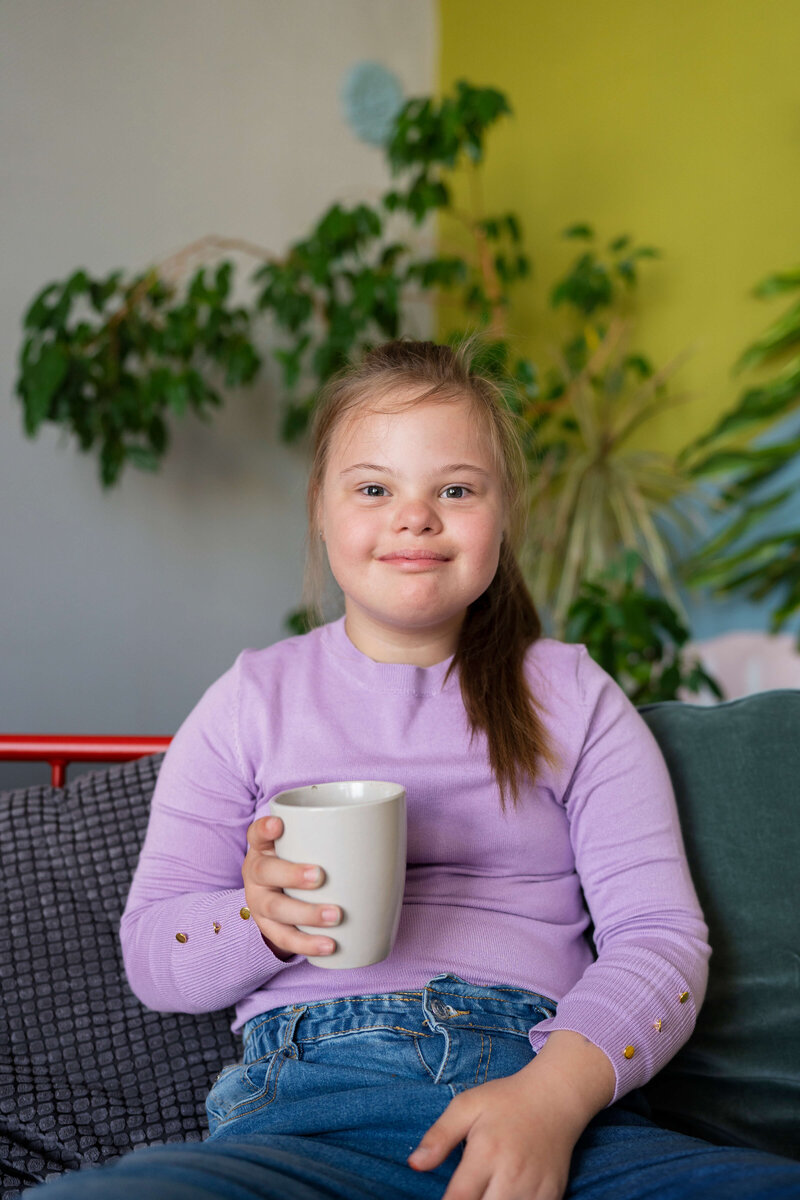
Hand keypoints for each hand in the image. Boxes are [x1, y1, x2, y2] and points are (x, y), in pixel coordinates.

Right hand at [242, 814, 340, 960]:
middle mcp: (256, 873)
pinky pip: (284, 938)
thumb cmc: (300, 861)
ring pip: (275, 909)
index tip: (279, 824)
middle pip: (265, 872)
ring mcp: (259, 902)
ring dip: (306, 914)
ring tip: (335, 916)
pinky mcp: (268, 928)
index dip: (264, 829)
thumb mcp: (303, 845)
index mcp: (264, 848)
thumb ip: (328, 837)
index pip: (257, 833)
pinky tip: (329, 946)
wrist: (278, 894)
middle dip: (292, 875)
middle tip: (320, 876)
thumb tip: (382, 832)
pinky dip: (307, 944)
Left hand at [407, 1031, 614, 1199]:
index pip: (460, 1199)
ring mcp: (535, 1188)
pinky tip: (504, 1193)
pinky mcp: (553, 1195)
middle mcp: (512, 1175)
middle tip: (465, 1193)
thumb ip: (439, 1136)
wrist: (555, 1097)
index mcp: (487, 1152)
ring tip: (484, 1192)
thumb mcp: (467, 1105)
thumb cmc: (506, 1101)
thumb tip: (414, 1164)